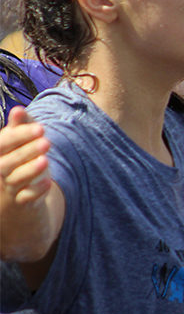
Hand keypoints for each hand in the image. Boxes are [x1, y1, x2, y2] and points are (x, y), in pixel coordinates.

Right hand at [1, 106, 54, 260]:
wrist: (19, 200)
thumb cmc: (21, 163)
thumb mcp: (21, 144)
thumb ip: (20, 127)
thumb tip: (18, 109)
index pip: (3, 143)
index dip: (20, 135)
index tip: (41, 127)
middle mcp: (0, 172)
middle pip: (7, 162)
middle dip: (26, 151)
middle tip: (46, 140)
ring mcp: (10, 188)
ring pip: (15, 180)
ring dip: (30, 170)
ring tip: (45, 160)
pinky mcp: (22, 203)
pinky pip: (26, 199)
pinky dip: (36, 191)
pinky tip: (48, 182)